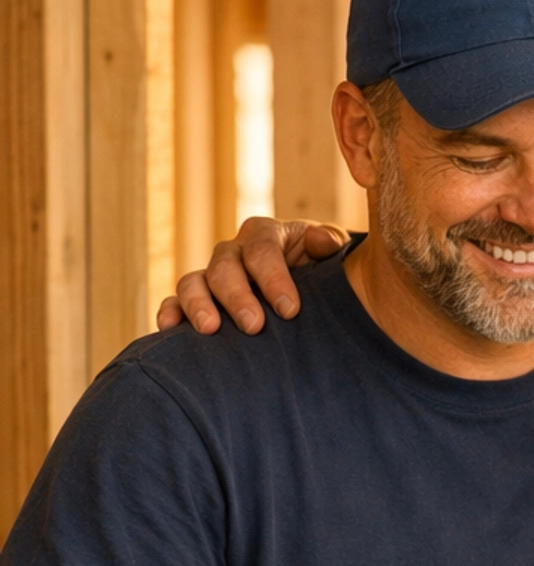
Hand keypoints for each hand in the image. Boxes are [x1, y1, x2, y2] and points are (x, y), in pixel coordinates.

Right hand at [155, 218, 347, 335]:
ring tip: (210, 329)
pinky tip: (169, 329)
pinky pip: (174, 302)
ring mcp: (211, 276)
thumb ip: (329, 244)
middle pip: (224, 267)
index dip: (274, 279)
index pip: (263, 250)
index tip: (290, 310)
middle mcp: (233, 252)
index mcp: (265, 235)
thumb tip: (320, 239)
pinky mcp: (196, 300)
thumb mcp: (331, 254)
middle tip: (254, 326)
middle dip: (238, 296)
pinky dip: (170, 313)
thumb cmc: (320, 271)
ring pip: (193, 282)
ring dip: (198, 305)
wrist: (309, 291)